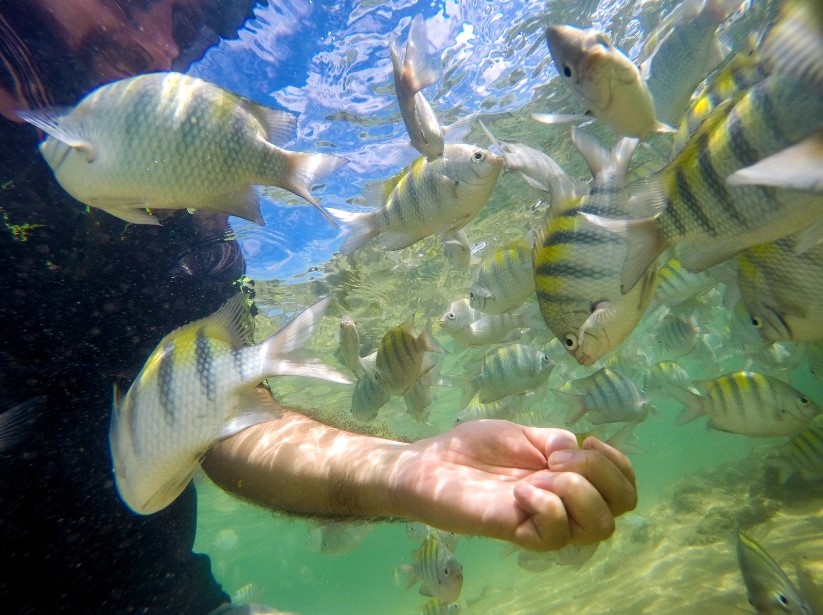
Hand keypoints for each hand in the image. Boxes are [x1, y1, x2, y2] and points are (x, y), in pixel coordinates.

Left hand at [389, 419, 636, 550]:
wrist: (430, 461)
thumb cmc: (473, 447)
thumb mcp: (523, 433)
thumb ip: (556, 440)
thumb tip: (577, 451)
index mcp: (569, 479)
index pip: (624, 490)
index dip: (619, 464)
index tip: (588, 439)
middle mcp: (563, 505)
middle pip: (621, 508)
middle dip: (600, 472)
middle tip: (555, 457)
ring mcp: (541, 521)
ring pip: (597, 527)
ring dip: (575, 489)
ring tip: (536, 476)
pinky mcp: (516, 532)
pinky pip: (554, 534)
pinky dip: (545, 504)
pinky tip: (518, 491)